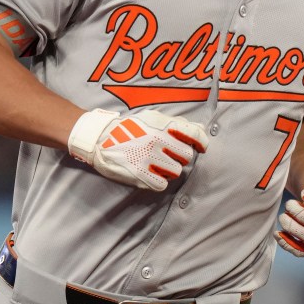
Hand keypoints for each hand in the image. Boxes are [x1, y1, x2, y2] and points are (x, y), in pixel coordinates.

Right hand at [67, 109, 208, 190]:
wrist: (100, 139)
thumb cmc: (131, 128)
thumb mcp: (153, 118)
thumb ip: (178, 124)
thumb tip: (202, 130)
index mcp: (161, 125)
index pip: (194, 133)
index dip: (202, 142)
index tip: (202, 148)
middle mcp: (157, 141)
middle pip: (187, 156)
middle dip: (180, 156)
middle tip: (168, 155)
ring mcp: (148, 158)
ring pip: (176, 171)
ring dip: (169, 170)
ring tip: (157, 164)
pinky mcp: (139, 175)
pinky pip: (162, 185)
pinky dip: (159, 181)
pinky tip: (151, 173)